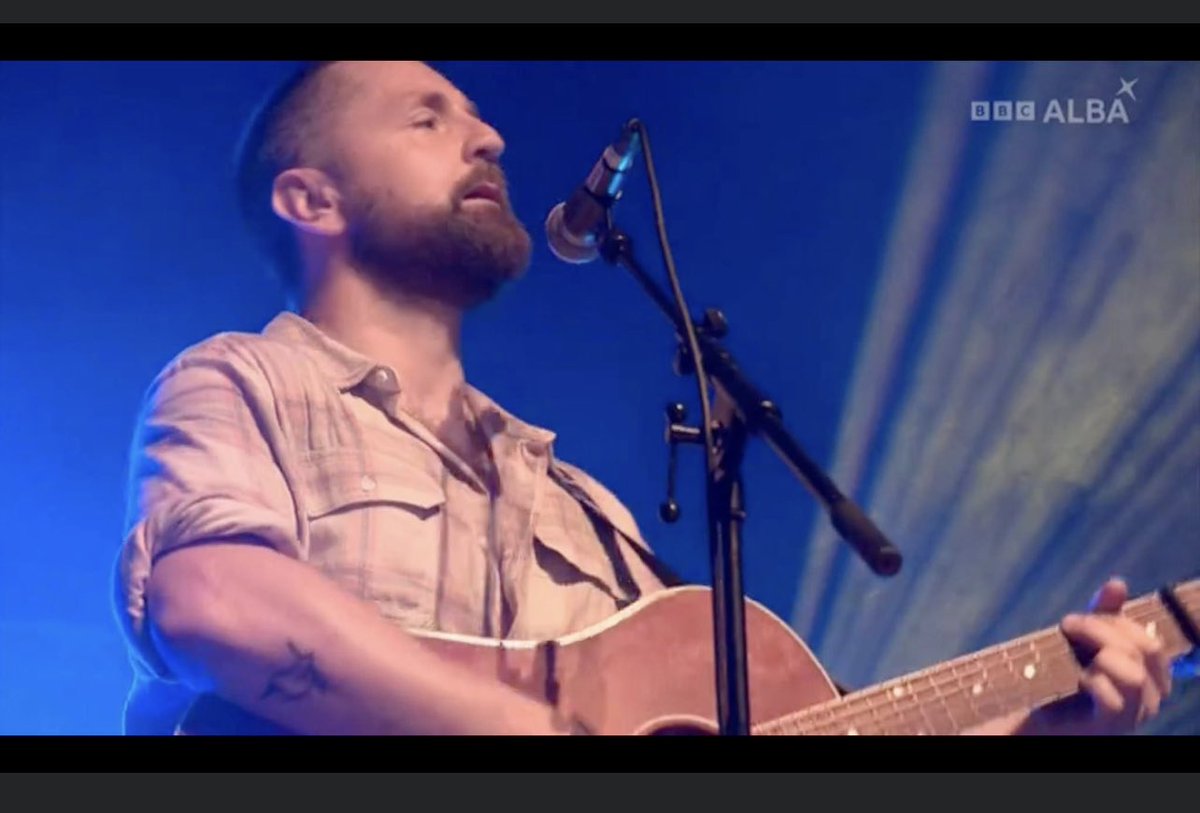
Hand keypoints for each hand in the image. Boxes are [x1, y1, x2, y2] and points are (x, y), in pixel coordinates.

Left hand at [1028, 577, 1172, 734]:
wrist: (1038, 712)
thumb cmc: (1067, 675)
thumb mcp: (1087, 638)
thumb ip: (1104, 613)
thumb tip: (1118, 583)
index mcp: (1153, 674)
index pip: (1149, 641)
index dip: (1115, 622)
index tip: (1078, 617)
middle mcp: (1152, 697)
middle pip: (1143, 652)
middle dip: (1102, 630)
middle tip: (1068, 625)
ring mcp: (1134, 715)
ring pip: (1134, 676)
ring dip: (1100, 656)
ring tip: (1077, 657)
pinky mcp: (1111, 727)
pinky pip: (1115, 701)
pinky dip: (1094, 682)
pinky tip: (1078, 680)